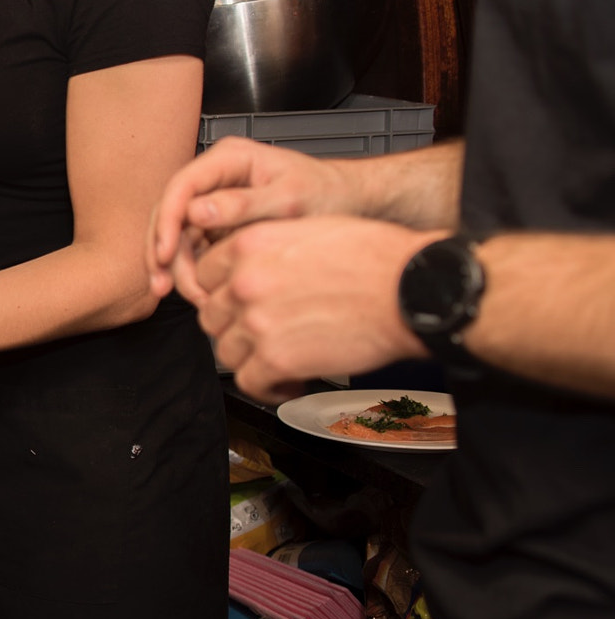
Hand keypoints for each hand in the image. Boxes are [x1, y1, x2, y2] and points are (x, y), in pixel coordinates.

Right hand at [147, 138, 360, 303]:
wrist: (351, 203)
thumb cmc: (328, 193)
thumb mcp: (290, 198)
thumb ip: (244, 204)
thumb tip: (197, 212)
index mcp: (229, 159)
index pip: (182, 187)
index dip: (168, 221)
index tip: (166, 253)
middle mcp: (215, 178)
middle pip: (170, 213)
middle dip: (162, 251)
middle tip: (163, 285)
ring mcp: (214, 202)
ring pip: (178, 236)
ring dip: (175, 267)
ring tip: (188, 297)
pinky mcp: (218, 225)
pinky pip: (193, 249)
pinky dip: (191, 272)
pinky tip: (198, 293)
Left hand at [188, 216, 435, 401]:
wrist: (413, 290)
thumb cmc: (378, 259)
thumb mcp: (310, 230)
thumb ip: (271, 249)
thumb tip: (254, 268)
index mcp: (250, 244)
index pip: (206, 274)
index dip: (223, 293)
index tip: (238, 304)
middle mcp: (245, 281)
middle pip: (212, 315)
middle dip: (234, 329)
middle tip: (260, 335)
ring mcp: (257, 321)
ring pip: (226, 351)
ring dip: (250, 360)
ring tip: (277, 361)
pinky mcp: (276, 358)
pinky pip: (249, 382)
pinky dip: (267, 388)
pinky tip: (288, 382)